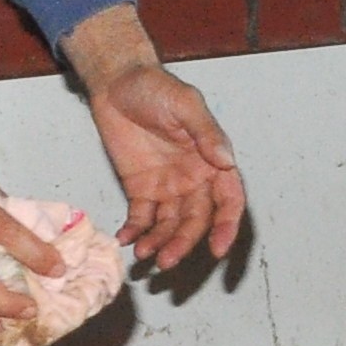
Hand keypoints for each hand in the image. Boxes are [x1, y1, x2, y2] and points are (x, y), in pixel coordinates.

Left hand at [66, 5, 247, 268]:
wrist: (117, 84)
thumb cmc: (156, 88)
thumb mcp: (185, 105)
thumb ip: (206, 133)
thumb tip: (228, 161)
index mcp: (212, 161)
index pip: (228, 200)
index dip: (227, 226)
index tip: (218, 249)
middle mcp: (194, 179)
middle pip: (196, 220)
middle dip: (184, 243)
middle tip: (166, 260)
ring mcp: (167, 186)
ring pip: (170, 224)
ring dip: (160, 242)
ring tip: (144, 254)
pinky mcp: (140, 188)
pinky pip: (141, 217)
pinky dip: (135, 231)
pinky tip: (126, 239)